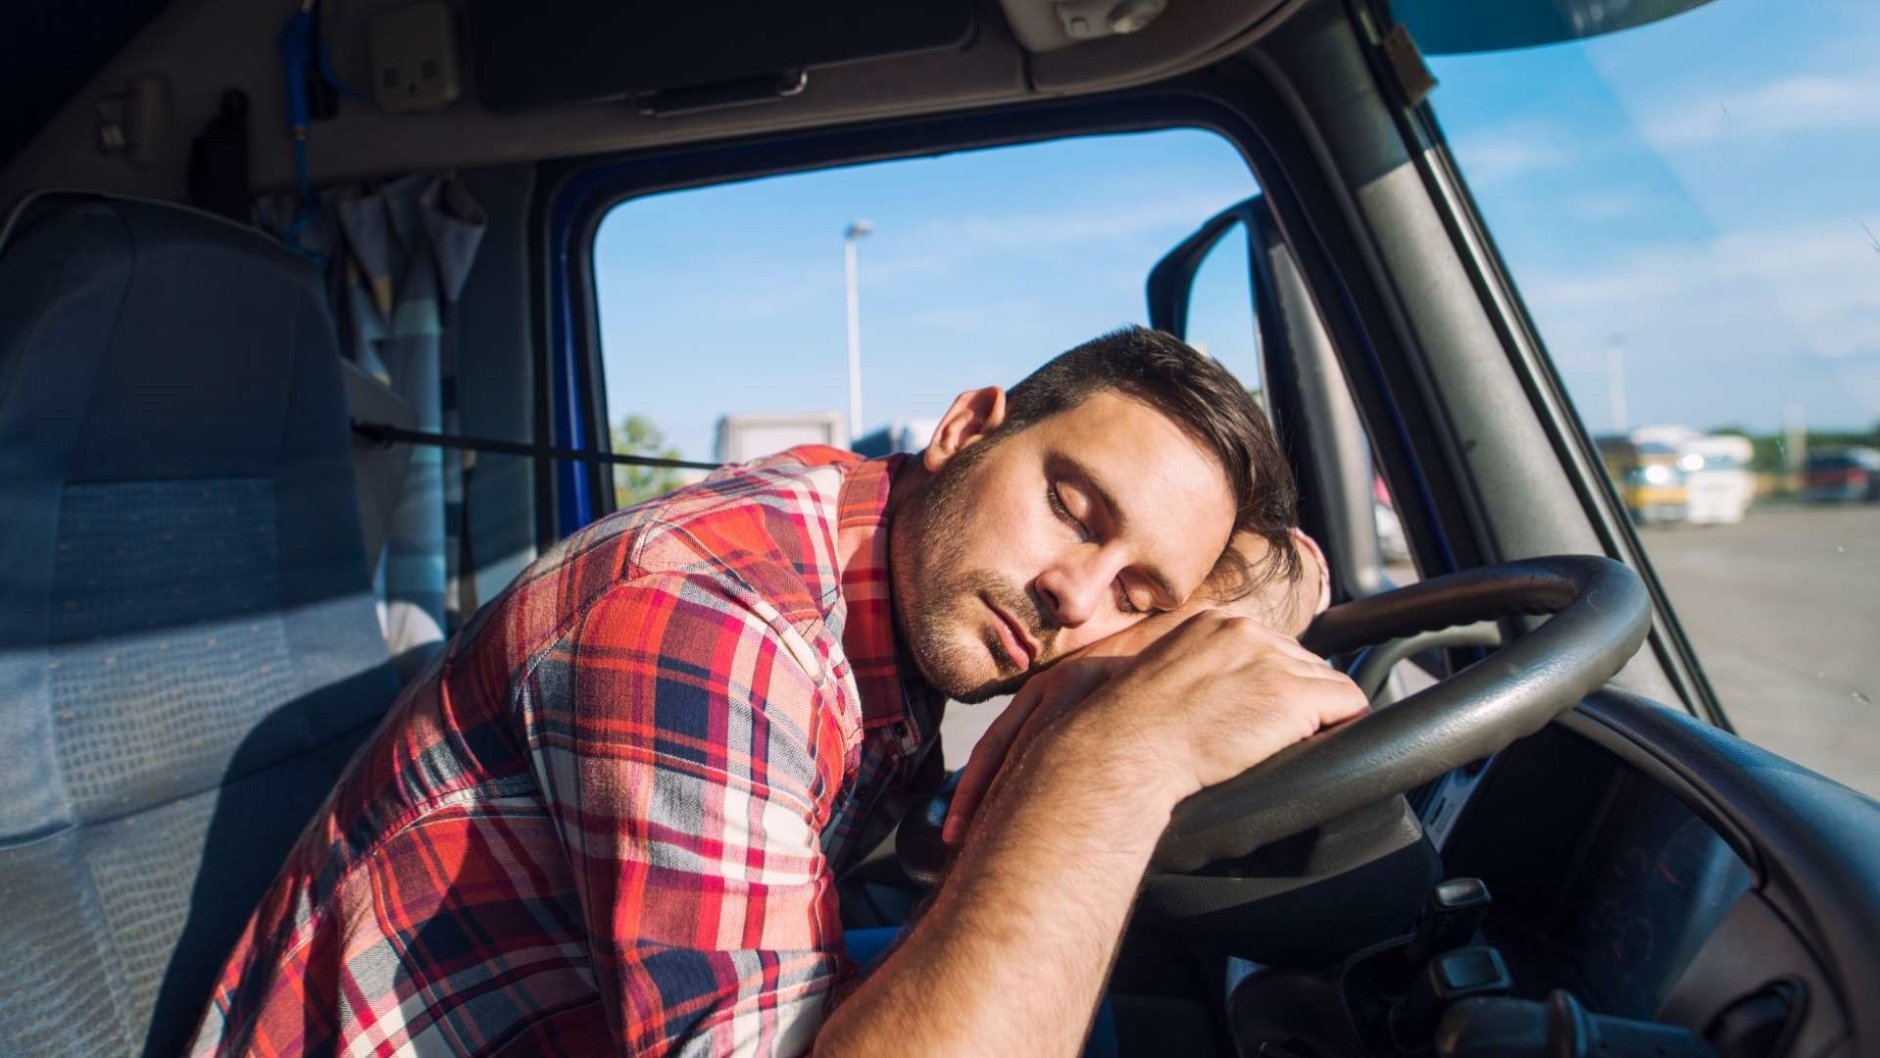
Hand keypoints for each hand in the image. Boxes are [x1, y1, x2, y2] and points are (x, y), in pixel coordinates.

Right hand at [944, 607, 1366, 842]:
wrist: (1119, 750)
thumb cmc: (1114, 731)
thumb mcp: (1137, 683)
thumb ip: (1168, 675)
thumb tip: (1164, 698)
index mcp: (1207, 625)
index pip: (1261, 644)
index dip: (1265, 681)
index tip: (1260, 707)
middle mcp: (1242, 632)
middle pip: (1298, 659)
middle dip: (1296, 695)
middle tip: (1279, 732)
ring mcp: (1270, 661)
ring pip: (1325, 681)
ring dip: (1316, 714)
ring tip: (1297, 742)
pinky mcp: (1293, 696)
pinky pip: (1348, 703)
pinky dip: (1342, 725)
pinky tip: (1323, 743)